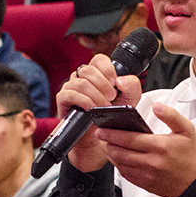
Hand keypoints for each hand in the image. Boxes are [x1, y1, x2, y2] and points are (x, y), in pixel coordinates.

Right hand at [56, 54, 142, 170]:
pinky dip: (84, 101)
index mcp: (98, 74)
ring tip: (103, 107)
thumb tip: (120, 80)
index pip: (99, 59)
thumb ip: (132, 85)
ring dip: (96, 95)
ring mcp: (71, 87)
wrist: (101, 137)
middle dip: (103, 84)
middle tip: (111, 98)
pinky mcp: (63, 99)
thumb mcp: (130, 100)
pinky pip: (70, 93)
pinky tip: (92, 110)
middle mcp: (83, 78)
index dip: (107, 69)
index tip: (115, 83)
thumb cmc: (112, 116)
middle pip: (88, 69)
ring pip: (81, 82)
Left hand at [96, 101, 195, 196]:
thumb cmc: (190, 155)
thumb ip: (171, 115)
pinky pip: (126, 175)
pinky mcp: (145, 184)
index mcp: (159, 146)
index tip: (102, 129)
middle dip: (107, 143)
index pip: (129, 139)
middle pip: (120, 152)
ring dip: (110, 154)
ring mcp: (147, 175)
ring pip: (120, 164)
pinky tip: (117, 158)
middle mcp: (151, 162)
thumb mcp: (186, 130)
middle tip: (100, 135)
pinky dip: (118, 165)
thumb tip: (156, 106)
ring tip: (106, 145)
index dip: (112, 134)